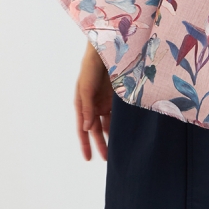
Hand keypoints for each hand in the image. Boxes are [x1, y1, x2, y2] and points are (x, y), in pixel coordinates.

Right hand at [74, 41, 112, 160]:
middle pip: (96, 129)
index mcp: (82, 104)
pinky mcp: (115, 95)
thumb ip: (87, 107)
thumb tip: (87, 128)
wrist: (105, 49)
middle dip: (100, 143)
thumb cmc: (91, 66)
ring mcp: (104, 100)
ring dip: (112, 134)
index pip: (83, 129)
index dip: (85, 144)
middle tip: (108, 158)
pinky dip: (120, 121)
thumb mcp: (86, 87)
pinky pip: (117, 112)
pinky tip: (126, 130)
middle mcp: (92, 105)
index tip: (88, 159)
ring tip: (119, 147)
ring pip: (108, 122)